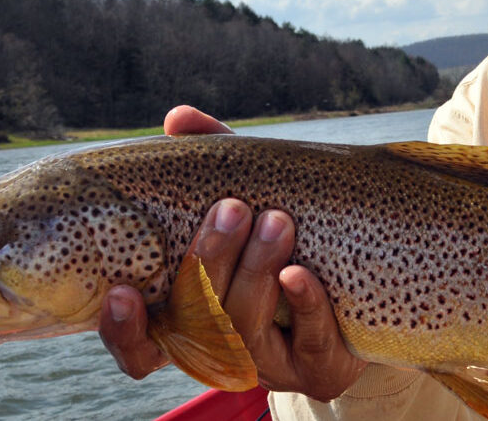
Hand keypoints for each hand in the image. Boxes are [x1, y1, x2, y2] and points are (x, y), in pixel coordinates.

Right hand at [98, 106, 367, 399]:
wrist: (366, 286)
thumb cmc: (289, 238)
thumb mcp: (251, 198)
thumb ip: (213, 165)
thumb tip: (178, 118)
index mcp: (190, 323)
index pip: (138, 348)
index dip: (123, 329)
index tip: (121, 292)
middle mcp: (224, 351)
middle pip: (198, 324)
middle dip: (210, 263)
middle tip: (233, 208)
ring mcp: (272, 364)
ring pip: (247, 331)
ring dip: (256, 272)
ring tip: (277, 220)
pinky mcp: (321, 369)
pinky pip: (309, 343)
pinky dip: (302, 304)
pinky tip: (299, 273)